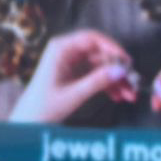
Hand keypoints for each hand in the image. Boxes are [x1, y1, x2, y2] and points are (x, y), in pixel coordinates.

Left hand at [10, 30, 135, 122]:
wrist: (29, 121)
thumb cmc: (42, 106)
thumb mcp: (73, 94)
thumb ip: (97, 81)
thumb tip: (120, 71)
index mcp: (60, 48)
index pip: (91, 39)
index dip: (112, 47)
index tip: (126, 59)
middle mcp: (68, 52)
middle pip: (100, 53)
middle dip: (117, 68)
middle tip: (131, 80)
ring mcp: (73, 63)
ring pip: (102, 66)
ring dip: (116, 79)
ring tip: (128, 94)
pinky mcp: (76, 74)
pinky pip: (97, 75)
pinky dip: (108, 85)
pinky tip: (118, 96)